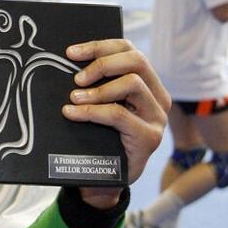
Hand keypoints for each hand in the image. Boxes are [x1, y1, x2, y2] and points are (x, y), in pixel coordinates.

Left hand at [61, 39, 169, 209]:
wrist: (104, 180)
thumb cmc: (98, 138)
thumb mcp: (99, 105)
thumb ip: (96, 84)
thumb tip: (68, 59)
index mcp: (147, 84)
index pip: (129, 50)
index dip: (100, 46)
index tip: (71, 52)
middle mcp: (158, 97)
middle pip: (136, 61)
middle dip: (102, 63)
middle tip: (76, 78)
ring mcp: (157, 118)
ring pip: (132, 84)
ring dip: (98, 89)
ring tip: (74, 97)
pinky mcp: (149, 137)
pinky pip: (119, 114)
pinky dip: (92, 111)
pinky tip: (72, 113)